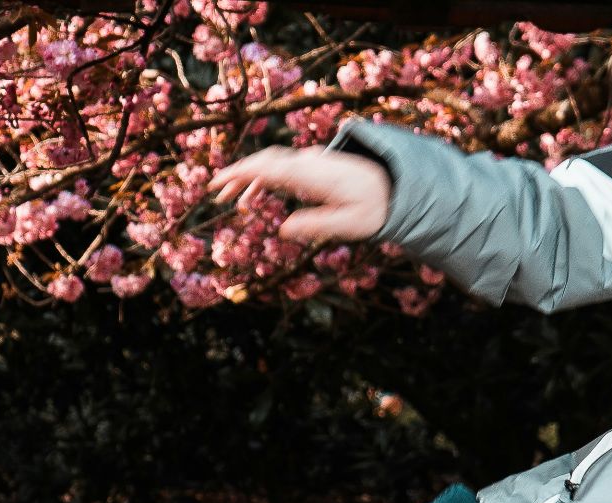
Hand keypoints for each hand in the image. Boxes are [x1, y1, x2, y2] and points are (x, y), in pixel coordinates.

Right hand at [211, 146, 392, 243]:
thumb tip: (282, 230)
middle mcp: (310, 163)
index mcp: (314, 175)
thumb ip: (316, 226)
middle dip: (239, 175)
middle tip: (217, 193)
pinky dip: (264, 179)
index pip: (271, 169)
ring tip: (231, 200)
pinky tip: (254, 197)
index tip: (219, 184)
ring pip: (273, 164)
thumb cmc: (374, 208)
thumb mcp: (349, 225)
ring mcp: (311, 163)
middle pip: (267, 162)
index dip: (242, 173)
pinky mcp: (313, 168)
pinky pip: (282, 169)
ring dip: (249, 178)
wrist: (394, 187)